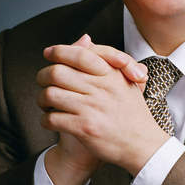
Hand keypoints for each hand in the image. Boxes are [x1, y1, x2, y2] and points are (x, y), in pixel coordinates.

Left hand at [36, 35, 167, 184]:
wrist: (142, 145)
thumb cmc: (132, 114)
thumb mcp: (124, 81)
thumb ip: (105, 60)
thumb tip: (84, 39)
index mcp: (110, 75)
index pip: (79, 55)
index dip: (58, 52)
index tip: (48, 54)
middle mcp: (101, 89)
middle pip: (57, 72)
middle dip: (42, 76)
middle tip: (42, 81)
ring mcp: (92, 108)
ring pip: (50, 95)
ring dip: (41, 99)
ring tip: (46, 103)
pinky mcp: (84, 128)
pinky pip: (52, 118)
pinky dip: (45, 120)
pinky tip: (50, 120)